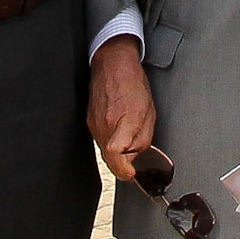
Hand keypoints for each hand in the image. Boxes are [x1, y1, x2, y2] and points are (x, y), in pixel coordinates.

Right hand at [88, 37, 156, 181]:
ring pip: (106, 151)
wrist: (113, 65)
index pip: (116, 156)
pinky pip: (102, 140)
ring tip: (129, 135)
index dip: (124, 170)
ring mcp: (95, 125)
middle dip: (125, 163)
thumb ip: (143, 139)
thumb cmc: (133, 83)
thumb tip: (138, 158)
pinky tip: (120, 127)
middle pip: (112, 159)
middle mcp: (105, 126)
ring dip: (118, 151)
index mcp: (122, 122)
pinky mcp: (90, 122)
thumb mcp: (149, 112)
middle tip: (136, 159)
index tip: (132, 173)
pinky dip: (112, 140)